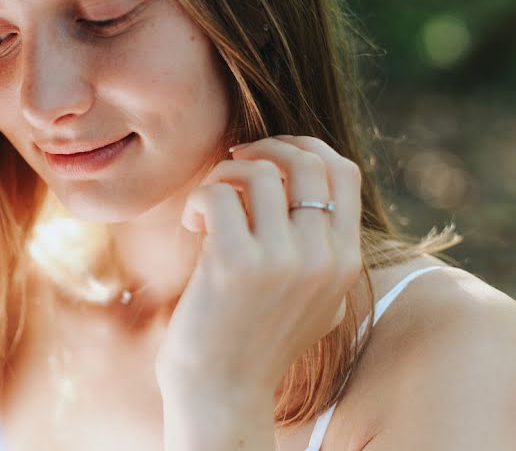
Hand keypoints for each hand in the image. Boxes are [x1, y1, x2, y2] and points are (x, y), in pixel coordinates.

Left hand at [156, 136, 362, 448]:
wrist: (221, 392)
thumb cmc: (255, 340)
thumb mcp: (313, 298)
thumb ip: (321, 249)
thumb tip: (307, 183)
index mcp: (345, 261)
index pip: (344, 172)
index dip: (304, 147)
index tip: (268, 156)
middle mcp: (323, 258)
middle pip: (307, 161)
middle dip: (264, 148)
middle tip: (231, 165)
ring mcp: (282, 260)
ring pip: (260, 172)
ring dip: (224, 175)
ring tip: (208, 206)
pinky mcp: (236, 264)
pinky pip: (219, 196)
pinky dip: (200, 199)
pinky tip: (193, 226)